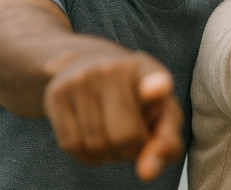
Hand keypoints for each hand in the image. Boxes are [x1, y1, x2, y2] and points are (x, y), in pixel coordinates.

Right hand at [43, 48, 182, 180]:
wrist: (87, 64)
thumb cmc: (136, 97)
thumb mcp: (160, 112)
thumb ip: (166, 143)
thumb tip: (147, 173)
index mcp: (150, 70)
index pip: (155, 80)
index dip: (156, 88)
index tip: (157, 91)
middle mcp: (115, 69)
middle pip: (125, 136)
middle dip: (131, 152)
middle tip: (133, 143)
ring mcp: (83, 78)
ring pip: (96, 145)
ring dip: (108, 156)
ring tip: (114, 138)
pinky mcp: (57, 93)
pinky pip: (71, 145)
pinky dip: (87, 156)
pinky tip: (95, 142)